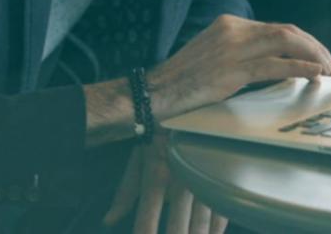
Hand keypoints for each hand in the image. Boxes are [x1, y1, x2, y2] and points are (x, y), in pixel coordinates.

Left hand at [103, 131, 226, 233]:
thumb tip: (108, 221)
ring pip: (200, 228)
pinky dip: (214, 233)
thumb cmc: (159, 137)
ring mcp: (204, 183)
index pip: (146, 223)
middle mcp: (180, 184)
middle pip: (176, 231)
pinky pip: (221, 216)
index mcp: (156, 178)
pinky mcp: (222, 181)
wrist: (191, 109)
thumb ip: (124, 193)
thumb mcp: (137, 159)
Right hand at [147, 14, 330, 118]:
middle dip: (314, 46)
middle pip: (286, 31)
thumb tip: (274, 60)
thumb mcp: (214, 55)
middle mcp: (233, 30)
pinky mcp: (231, 70)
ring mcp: (232, 48)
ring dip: (313, 56)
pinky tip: (312, 74)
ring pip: (285, 43)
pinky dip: (298, 68)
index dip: (303, 41)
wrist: (155, 90)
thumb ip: (241, 51)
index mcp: (229, 24)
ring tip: (328, 69)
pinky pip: (273, 65)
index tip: (318, 54)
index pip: (277, 28)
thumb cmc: (185, 79)